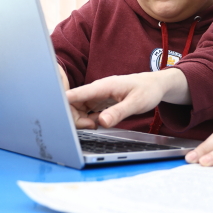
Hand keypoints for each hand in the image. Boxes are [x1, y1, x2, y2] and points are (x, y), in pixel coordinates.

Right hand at [65, 68, 189, 128]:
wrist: (155, 85)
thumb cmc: (147, 90)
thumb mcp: (136, 103)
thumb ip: (119, 112)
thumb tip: (102, 122)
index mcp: (102, 86)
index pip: (76, 94)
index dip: (62, 103)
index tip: (57, 115)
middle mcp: (96, 90)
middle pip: (72, 104)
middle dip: (74, 118)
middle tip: (91, 127)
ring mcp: (97, 96)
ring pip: (77, 109)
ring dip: (80, 120)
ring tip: (95, 126)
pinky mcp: (99, 102)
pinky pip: (86, 112)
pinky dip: (87, 120)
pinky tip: (97, 124)